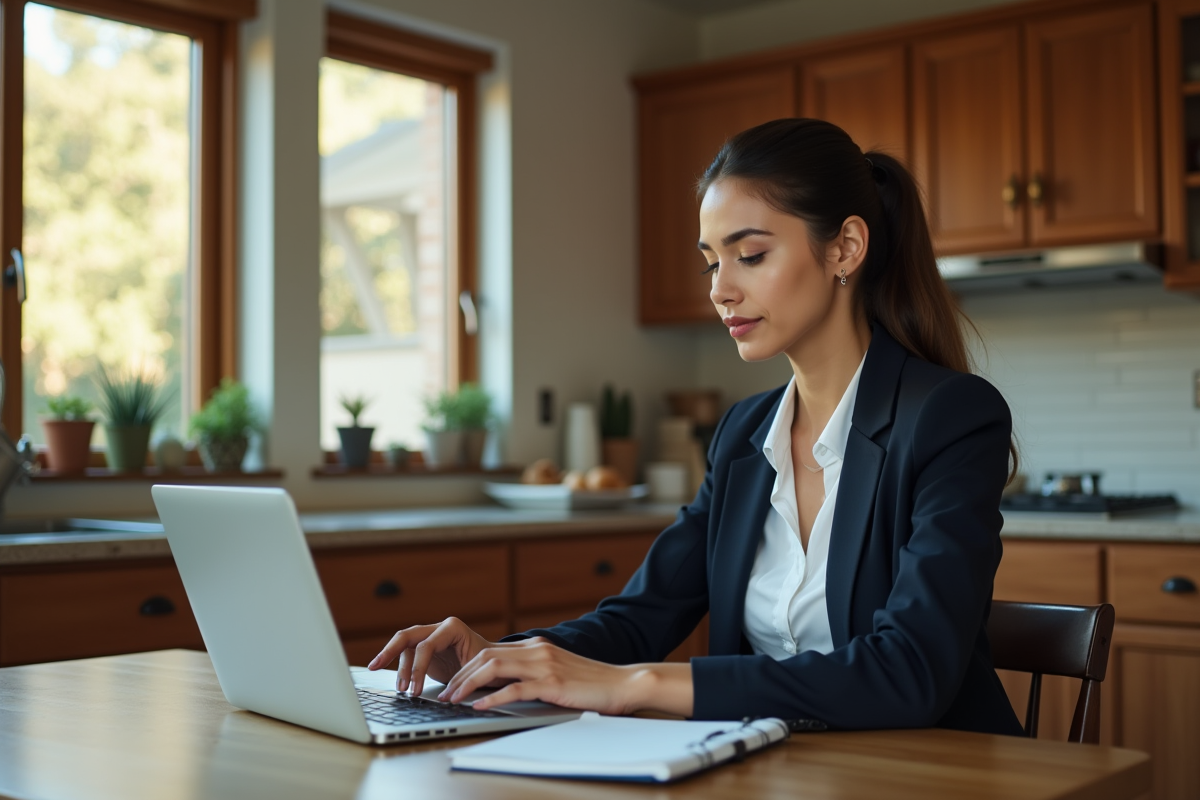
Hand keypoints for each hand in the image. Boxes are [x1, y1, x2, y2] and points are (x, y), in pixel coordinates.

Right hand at [368, 616, 496, 695]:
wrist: (493, 663)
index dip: (417, 668)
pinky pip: (407, 655)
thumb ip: (459, 679)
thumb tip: (444, 698)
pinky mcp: (425, 649)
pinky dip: (401, 669)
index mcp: (452, 628)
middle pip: (407, 636)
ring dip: (399, 668)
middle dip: (389, 651)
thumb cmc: (488, 666)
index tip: (414, 690)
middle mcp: (438, 628)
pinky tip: (399, 683)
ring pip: (404, 647)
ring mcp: (430, 637)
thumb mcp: (476, 671)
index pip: (426, 645)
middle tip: (376, 666)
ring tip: (401, 689)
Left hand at [439, 638, 684, 715]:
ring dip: (468, 684)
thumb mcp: (558, 671)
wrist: (623, 683)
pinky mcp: (552, 683)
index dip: (467, 667)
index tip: (453, 682)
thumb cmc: (591, 683)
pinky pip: (514, 689)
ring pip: (493, 668)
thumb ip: (534, 672)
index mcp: (536, 646)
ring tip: (454, 699)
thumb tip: (506, 686)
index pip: (491, 651)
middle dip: (460, 675)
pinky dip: (491, 698)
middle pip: (486, 656)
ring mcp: (544, 665)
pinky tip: (479, 706)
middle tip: (445, 693)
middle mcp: (537, 650)